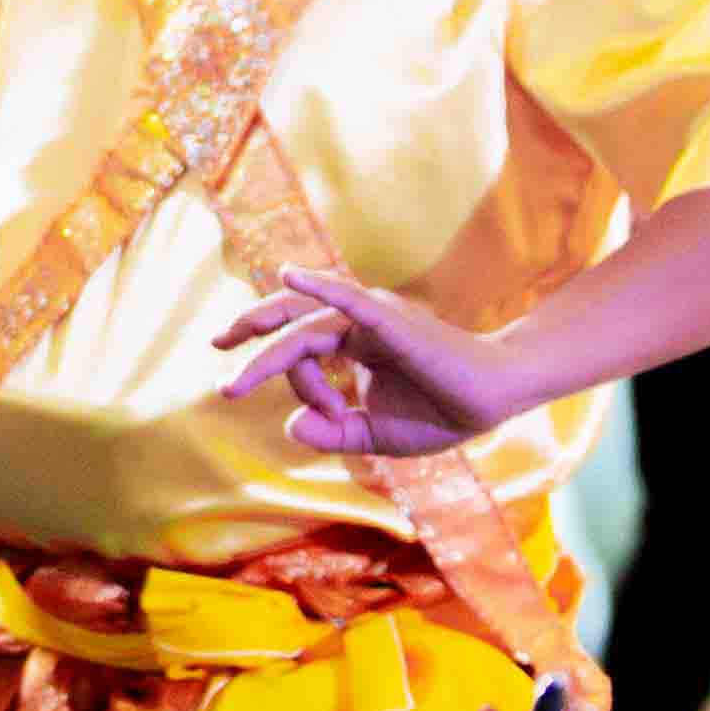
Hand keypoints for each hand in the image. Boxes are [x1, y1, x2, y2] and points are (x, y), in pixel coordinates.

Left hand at [218, 267, 544, 455]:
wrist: (494, 400)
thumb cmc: (442, 412)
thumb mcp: (375, 433)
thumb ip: (332, 432)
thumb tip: (288, 427)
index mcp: (355, 342)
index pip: (305, 357)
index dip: (301, 390)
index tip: (327, 416)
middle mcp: (358, 322)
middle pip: (291, 319)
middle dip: (250, 330)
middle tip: (215, 344)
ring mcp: (373, 317)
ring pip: (306, 323)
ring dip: (268, 347)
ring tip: (230, 355)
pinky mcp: (389, 319)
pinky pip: (347, 298)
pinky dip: (318, 287)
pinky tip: (290, 277)